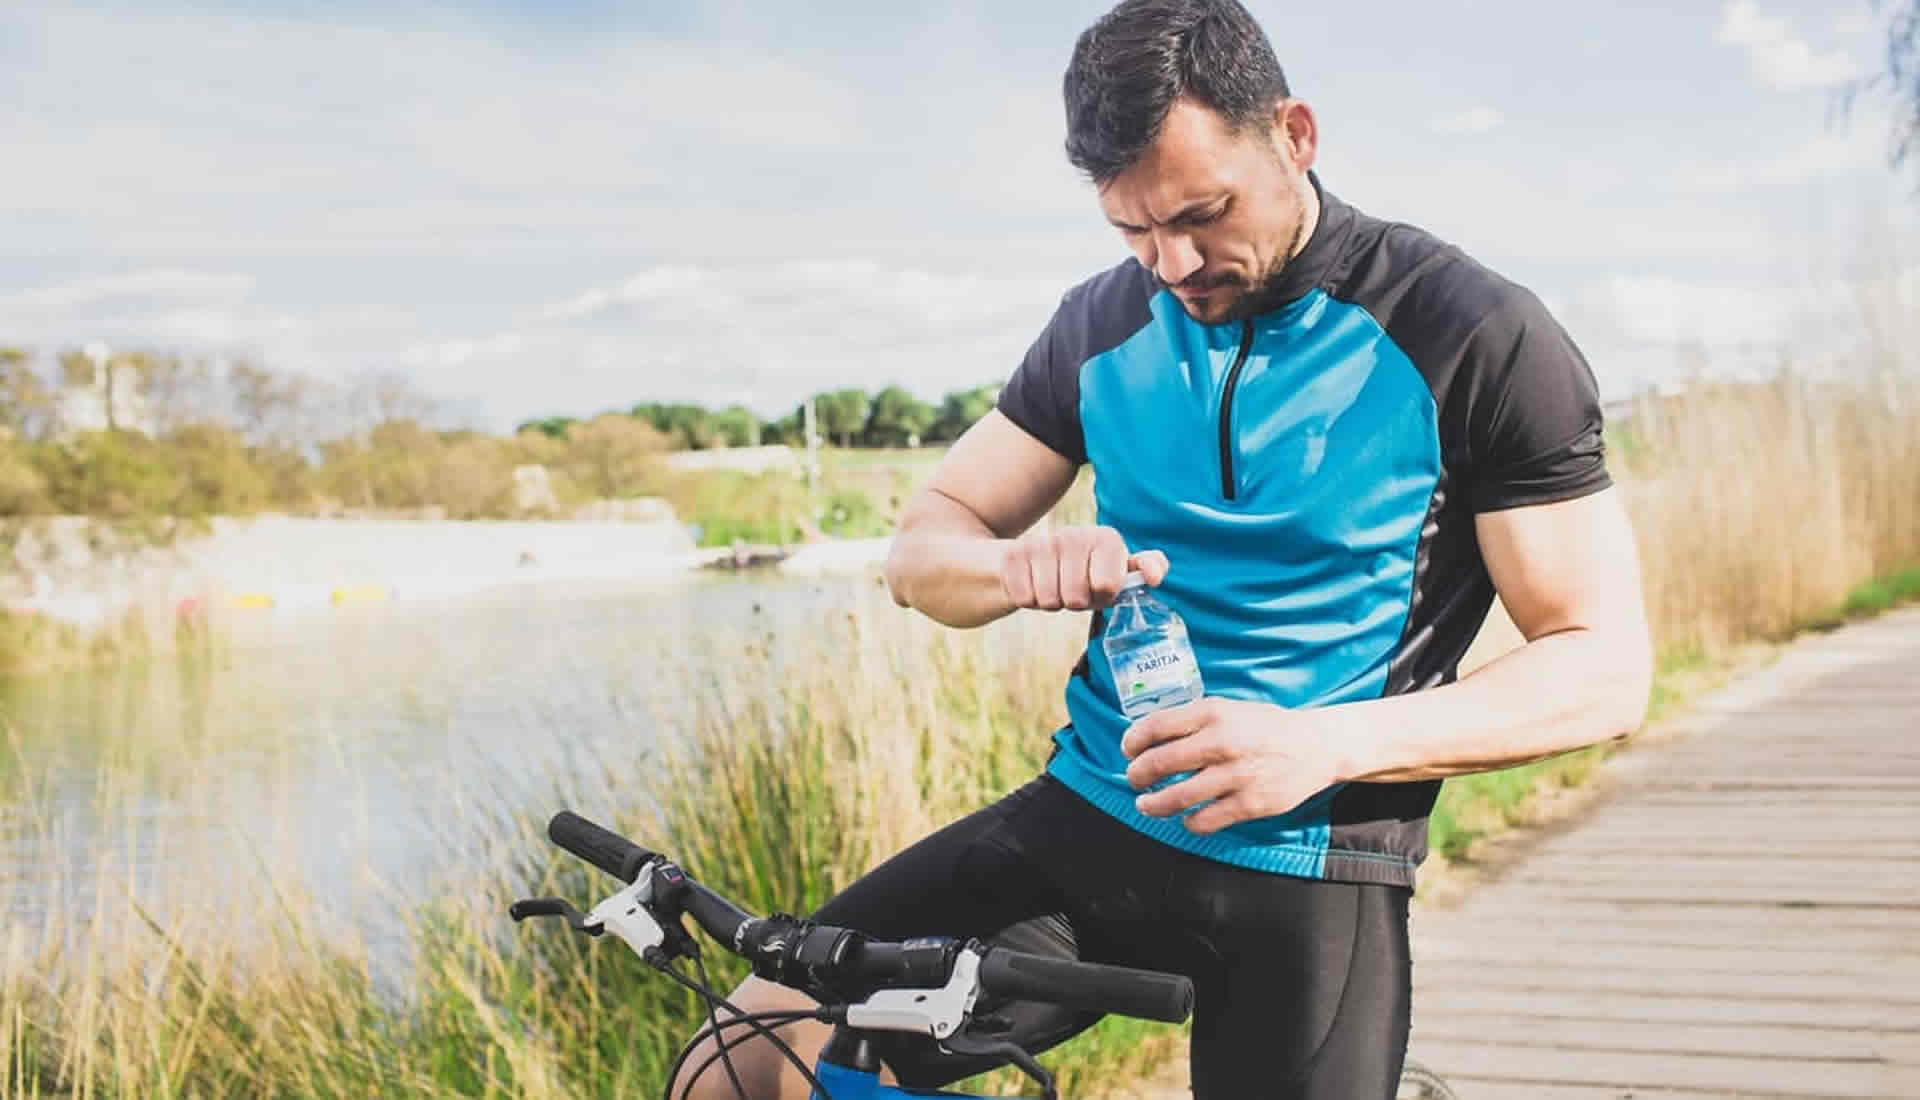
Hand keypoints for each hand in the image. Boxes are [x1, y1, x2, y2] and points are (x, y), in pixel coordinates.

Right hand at [999, 525, 1168, 611]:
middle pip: (1076, 598)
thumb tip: (1155, 576)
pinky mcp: (1014, 554)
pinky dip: (1029, 599)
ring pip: (1049, 600)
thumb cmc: (1088, 571)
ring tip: (1056, 588)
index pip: (1105, 586)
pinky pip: (1024, 598)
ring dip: (1052, 602)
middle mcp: (1074, 535)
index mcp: (1106, 539)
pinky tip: (1034, 584)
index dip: (1103, 596)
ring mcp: (1042, 543)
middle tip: (1076, 590)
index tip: (1100, 587)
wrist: (1036, 558)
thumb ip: (1148, 567)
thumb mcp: (1119, 570)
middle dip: (1076, 602)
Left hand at [1121, 697, 1351, 834]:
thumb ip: (1192, 720)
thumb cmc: (1265, 726)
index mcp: (1213, 714)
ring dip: (1153, 804)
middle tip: (1134, 780)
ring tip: (1146, 804)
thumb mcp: (1228, 709)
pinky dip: (1188, 822)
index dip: (1133, 741)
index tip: (1127, 750)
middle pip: (1159, 762)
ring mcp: (1235, 776)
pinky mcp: (1249, 804)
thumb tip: (1148, 737)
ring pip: (1177, 797)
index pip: (1156, 726)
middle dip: (1137, 775)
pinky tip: (1186, 817)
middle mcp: (1222, 743)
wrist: (1315, 746)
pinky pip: (1204, 820)